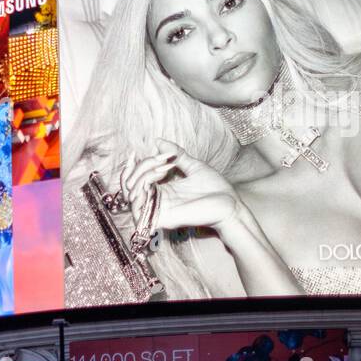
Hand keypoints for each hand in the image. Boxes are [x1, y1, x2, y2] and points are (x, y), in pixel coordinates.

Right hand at [122, 139, 241, 234]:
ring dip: (142, 175)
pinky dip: (142, 189)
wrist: (231, 205)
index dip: (132, 166)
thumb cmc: (216, 189)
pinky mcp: (163, 219)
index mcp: (161, 191)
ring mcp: (159, 210)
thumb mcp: (194, 166)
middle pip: (130, 186)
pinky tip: (159, 178)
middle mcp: (157, 201)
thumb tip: (158, 141)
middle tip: (162, 160)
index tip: (140, 151)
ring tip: (163, 168)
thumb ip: (176, 155)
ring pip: (131, 195)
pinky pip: (139, 208)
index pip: (134, 181)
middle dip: (141, 167)